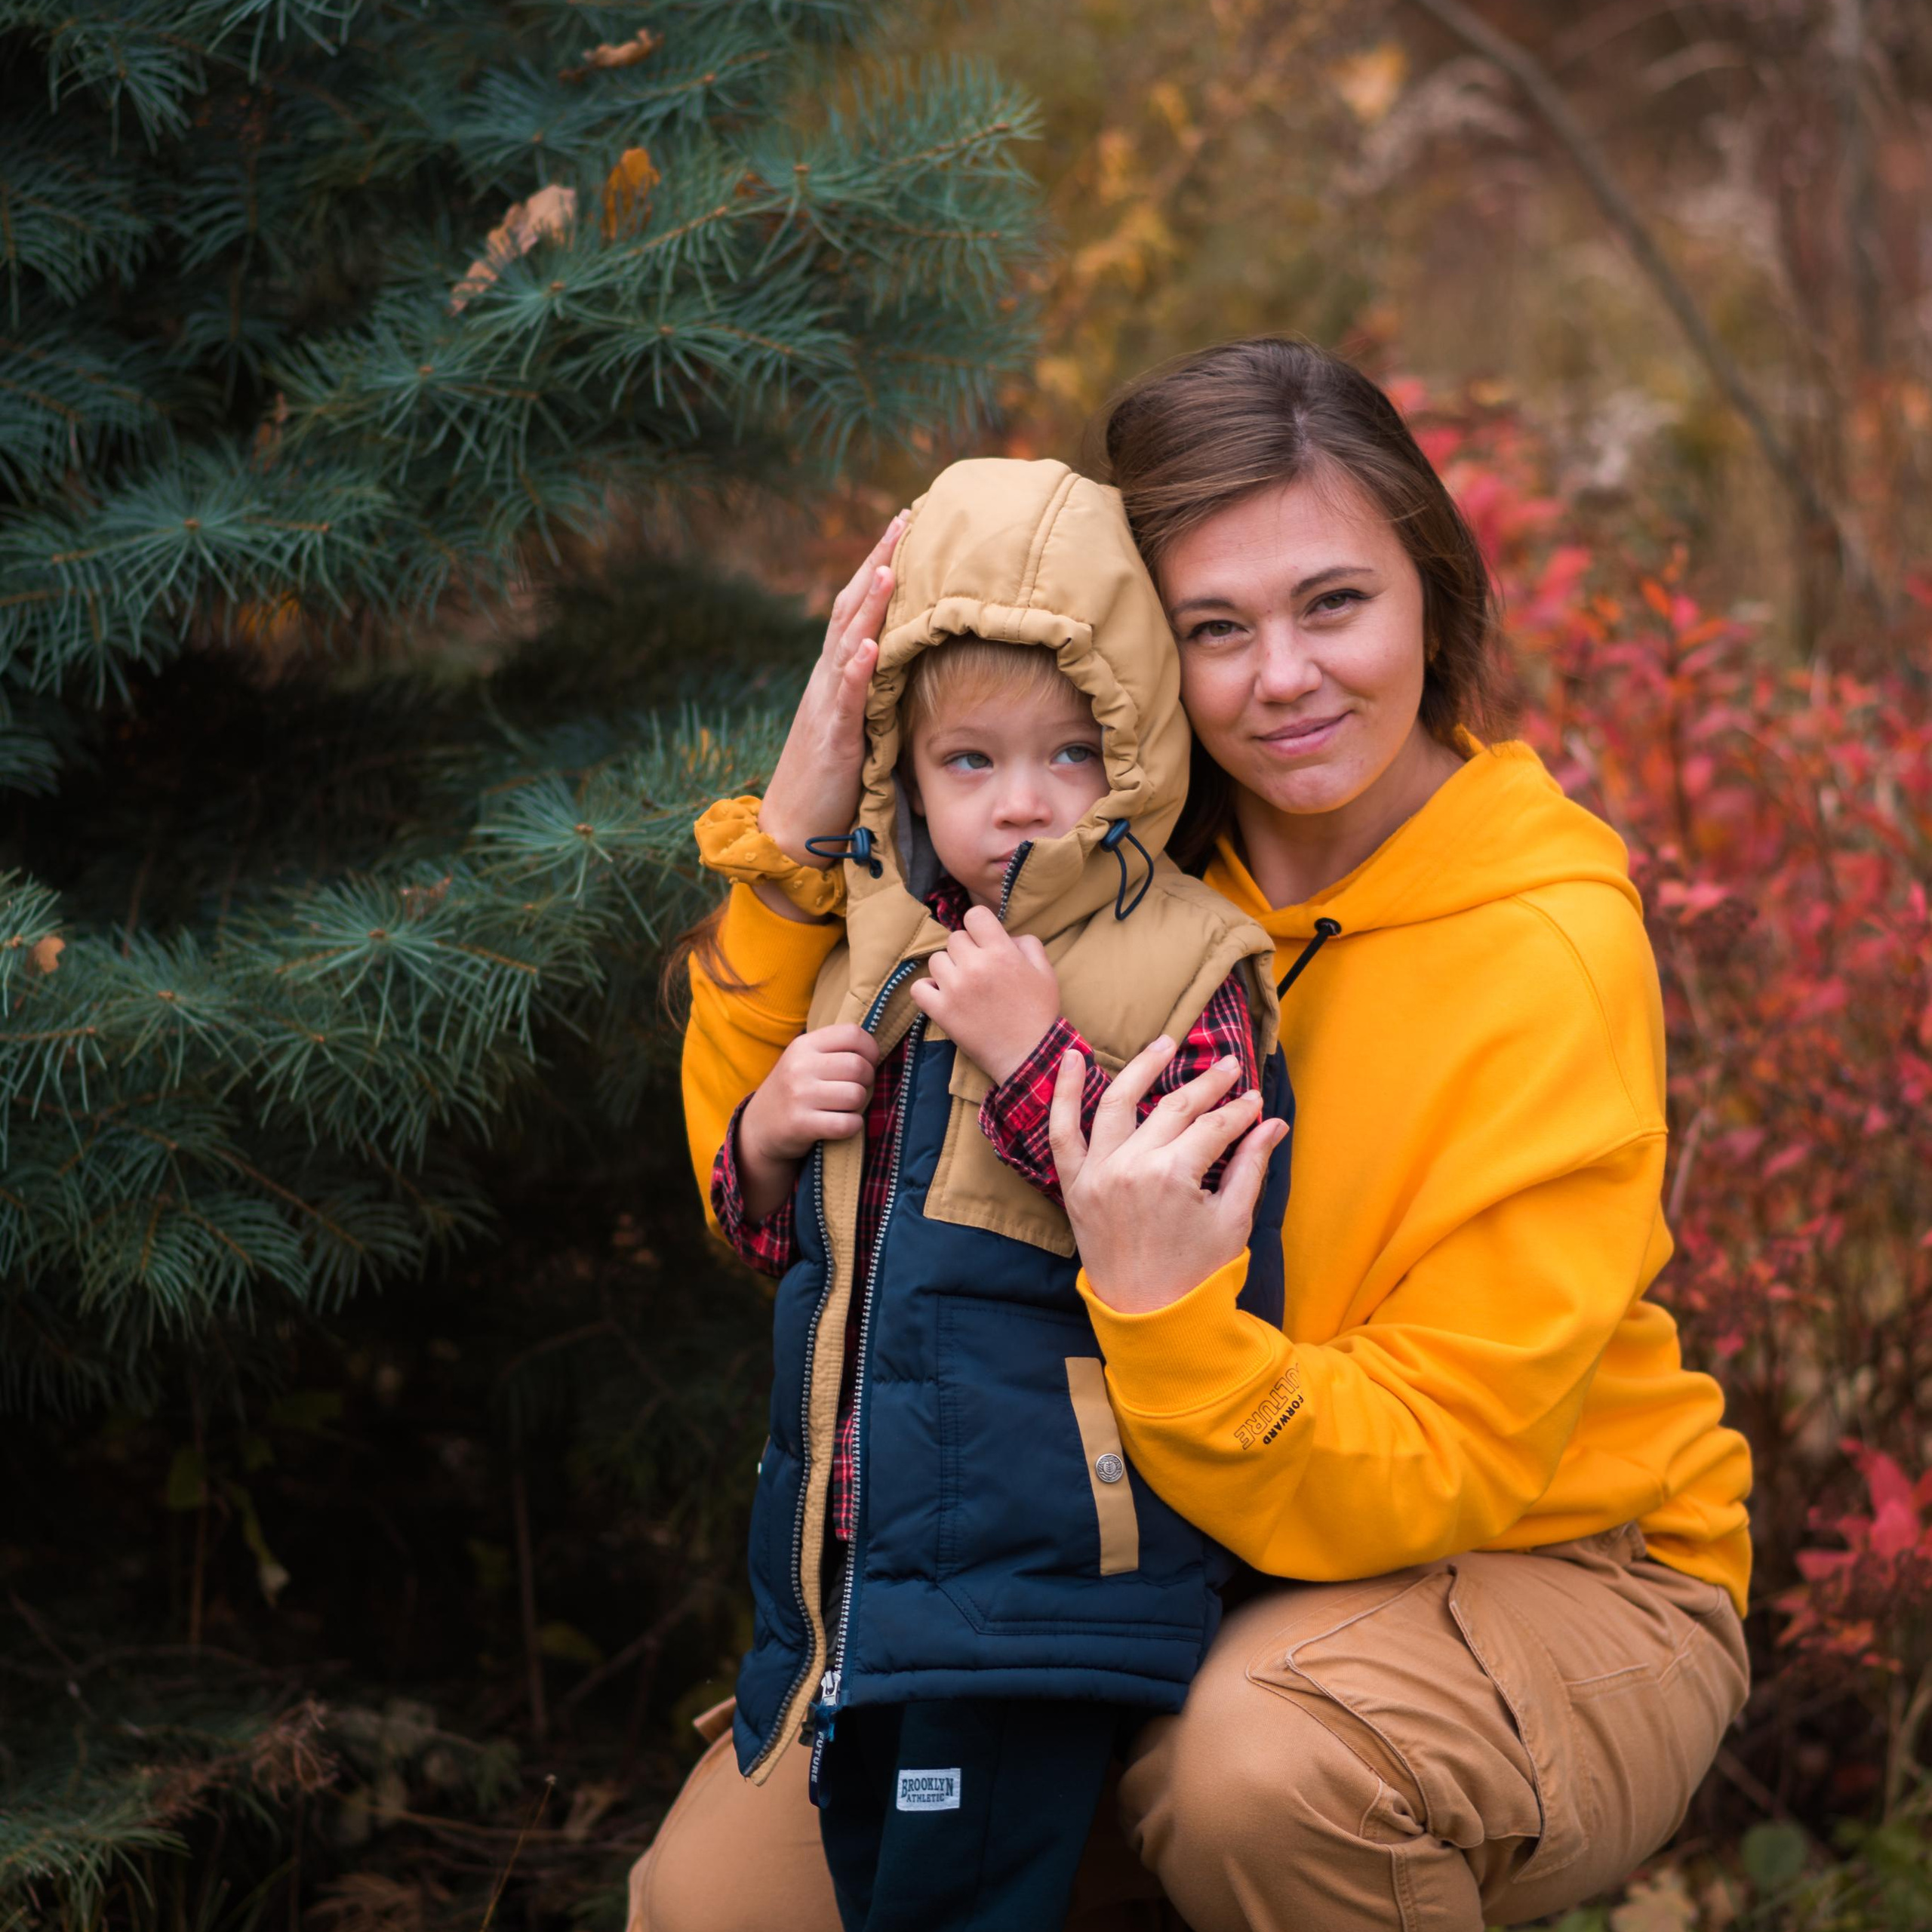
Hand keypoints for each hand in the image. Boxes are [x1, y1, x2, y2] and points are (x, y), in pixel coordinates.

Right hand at [736, 1024, 879, 1218]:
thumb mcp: (804, 1060)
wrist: (760, 1127)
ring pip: (856, 1095)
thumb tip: (879, 1049)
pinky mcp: (801, 1124)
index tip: (868, 1062)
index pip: (853, 1033)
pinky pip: (847, 1124)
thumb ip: (835, 1049)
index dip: (871, 1049)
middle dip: (867, 1081)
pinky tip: (841, 1124)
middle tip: (856, 1089)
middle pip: (859, 1066)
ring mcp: (798, 1096)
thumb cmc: (794, 1090)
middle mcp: (799, 1067)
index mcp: (804, 1045)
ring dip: (859, 1105)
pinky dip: (852, 1126)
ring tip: (845, 1107)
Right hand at [759, 514, 906, 868]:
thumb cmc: (830, 778)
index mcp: (837, 674)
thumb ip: (876, 690)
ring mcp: (826, 706)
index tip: (906, 525)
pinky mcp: (832, 739)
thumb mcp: (859, 724)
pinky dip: (854, 672)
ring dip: (867, 606)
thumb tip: (908, 662)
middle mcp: (828, 679)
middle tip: (904, 519)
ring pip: (846, 645)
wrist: (792, 826)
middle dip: (877, 563)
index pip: (859, 608)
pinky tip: (868, 648)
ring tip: (890, 567)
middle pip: (851, 609)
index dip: (880, 565)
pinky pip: (843, 700)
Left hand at [907, 906, 1061, 1082]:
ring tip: (963, 985)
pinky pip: (919, 988)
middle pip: (955, 938)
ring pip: (936, 960)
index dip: (979, 926)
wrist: (1029, 1055)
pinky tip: (943, 996)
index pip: (974, 915)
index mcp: (1001, 952)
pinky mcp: (942, 1011)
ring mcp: (955, 989)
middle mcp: (975, 966)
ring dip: (948, 969)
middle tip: (978, 970)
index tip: (984, 941)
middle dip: (966, 950)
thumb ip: (1027, 944)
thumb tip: (1005, 935)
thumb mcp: (1045, 971)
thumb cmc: (1039, 1013)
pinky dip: (928, 990)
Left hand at [1049, 1039, 1285, 1313]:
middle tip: (1230, 1065)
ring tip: (1166, 1042)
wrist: (1148, 1316)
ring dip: (1143, 1067)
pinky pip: (1062, 1132)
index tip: (1254, 1099)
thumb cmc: (1196, 1273)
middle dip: (1208, 1084)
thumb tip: (1273, 1123)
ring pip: (1119, 1103)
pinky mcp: (1075, 1185)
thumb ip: (1250, 1165)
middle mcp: (1132, 1167)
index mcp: (1175, 1176)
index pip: (1214, 1126)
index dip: (1239, 1111)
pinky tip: (1074, 1058)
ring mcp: (1099, 1173)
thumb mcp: (1233, 1220)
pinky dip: (1065, 1094)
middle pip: (1174, 1108)